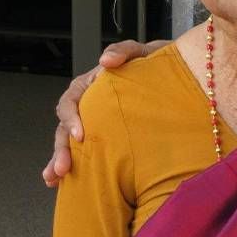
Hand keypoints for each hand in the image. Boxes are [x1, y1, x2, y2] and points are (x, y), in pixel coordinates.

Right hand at [41, 39, 165, 185]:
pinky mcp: (108, 139)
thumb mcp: (142, 53)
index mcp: (90, 86)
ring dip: (60, 161)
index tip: (80, 134)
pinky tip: (63, 184)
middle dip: (61, 149)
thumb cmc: (156, 64)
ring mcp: (96, 124)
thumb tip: (105, 61)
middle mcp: (89, 107)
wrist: (181, 74)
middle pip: (66, 128)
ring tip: (55, 179)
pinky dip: (76, 168)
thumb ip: (124, 52)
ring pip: (70, 144)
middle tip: (62, 168)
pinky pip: (88, 154)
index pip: (71, 101)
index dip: (71, 118)